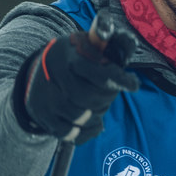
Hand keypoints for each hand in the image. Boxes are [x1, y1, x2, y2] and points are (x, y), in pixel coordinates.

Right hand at [13, 30, 139, 143]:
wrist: (42, 68)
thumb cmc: (76, 55)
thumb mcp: (91, 42)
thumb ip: (112, 42)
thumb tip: (130, 43)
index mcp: (69, 57)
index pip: (97, 73)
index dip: (118, 80)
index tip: (133, 85)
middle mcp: (54, 79)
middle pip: (89, 98)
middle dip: (107, 97)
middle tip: (112, 92)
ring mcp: (46, 101)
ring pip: (80, 117)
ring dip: (98, 113)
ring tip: (101, 104)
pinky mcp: (44, 118)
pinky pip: (70, 133)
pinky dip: (88, 130)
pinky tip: (95, 121)